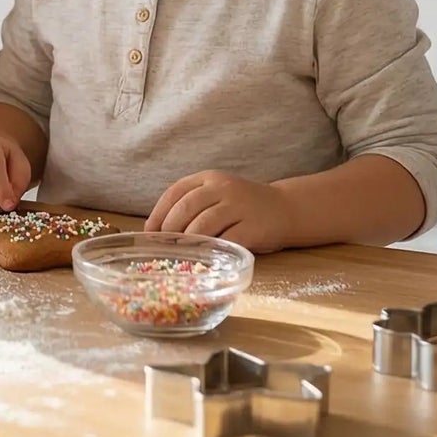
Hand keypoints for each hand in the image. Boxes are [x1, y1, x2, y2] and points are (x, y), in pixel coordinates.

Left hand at [145, 170, 294, 253]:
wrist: (287, 208)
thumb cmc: (244, 206)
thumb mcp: (217, 194)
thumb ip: (194, 204)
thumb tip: (159, 229)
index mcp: (209, 178)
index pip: (175, 191)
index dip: (158, 212)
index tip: (149, 232)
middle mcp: (223, 188)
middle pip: (186, 207)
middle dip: (169, 228)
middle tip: (163, 246)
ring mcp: (239, 206)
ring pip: (204, 224)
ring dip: (188, 241)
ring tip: (180, 253)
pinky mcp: (254, 227)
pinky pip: (227, 240)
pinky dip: (212, 250)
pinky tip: (206, 258)